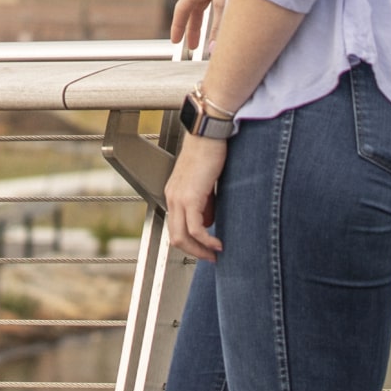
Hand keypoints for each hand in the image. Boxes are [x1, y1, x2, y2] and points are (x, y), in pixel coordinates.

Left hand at [163, 131, 224, 260]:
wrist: (208, 134)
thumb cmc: (209, 152)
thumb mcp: (205, 184)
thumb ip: (204, 203)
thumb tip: (208, 221)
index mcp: (174, 193)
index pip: (176, 227)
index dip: (191, 243)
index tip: (207, 248)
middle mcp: (172, 197)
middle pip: (175, 238)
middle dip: (195, 252)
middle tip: (211, 256)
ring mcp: (178, 198)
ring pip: (182, 237)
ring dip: (200, 250)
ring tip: (216, 252)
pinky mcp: (190, 197)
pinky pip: (196, 228)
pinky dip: (206, 240)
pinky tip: (218, 243)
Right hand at [170, 0, 237, 50]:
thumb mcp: (225, 4)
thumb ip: (219, 28)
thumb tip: (213, 50)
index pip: (182, 9)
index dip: (178, 26)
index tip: (175, 42)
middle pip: (194, 10)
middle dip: (193, 29)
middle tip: (193, 47)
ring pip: (208, 7)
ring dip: (207, 24)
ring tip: (210, 40)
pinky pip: (220, 4)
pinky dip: (220, 17)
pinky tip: (227, 25)